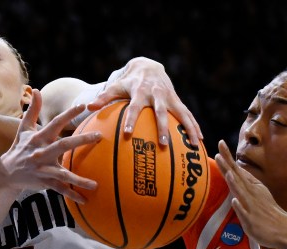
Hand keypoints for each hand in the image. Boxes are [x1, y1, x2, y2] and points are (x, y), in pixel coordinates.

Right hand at [0, 89, 101, 203]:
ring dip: (79, 179)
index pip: (56, 123)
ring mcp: (43, 169)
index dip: (69, 113)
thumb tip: (36, 90)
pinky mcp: (44, 182)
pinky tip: (85, 199)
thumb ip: (33, 110)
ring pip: (63, 174)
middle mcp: (42, 152)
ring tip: (95, 184)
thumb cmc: (20, 148)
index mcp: (39, 138)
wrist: (7, 172)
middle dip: (82, 140)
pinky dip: (72, 195)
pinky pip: (60, 189)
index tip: (83, 105)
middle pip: (64, 145)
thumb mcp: (24, 129)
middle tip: (99, 136)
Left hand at [87, 57, 202, 145]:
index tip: (128, 133)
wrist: (149, 67)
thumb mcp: (116, 87)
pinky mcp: (178, 101)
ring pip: (180, 114)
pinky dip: (194, 126)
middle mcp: (157, 95)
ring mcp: (170, 98)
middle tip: (162, 142)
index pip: (134, 107)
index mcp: (140, 93)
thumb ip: (103, 98)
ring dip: (187, 128)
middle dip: (162, 127)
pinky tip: (199, 140)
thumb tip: (87, 108)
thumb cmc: (129, 82)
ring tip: (192, 143)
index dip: (131, 119)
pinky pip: (188, 115)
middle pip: (160, 112)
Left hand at [214, 140, 286, 248]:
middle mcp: (251, 193)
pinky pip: (245, 213)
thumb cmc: (267, 212)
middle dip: (228, 162)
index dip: (228, 158)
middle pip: (237, 176)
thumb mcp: (256, 193)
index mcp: (252, 187)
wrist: (283, 230)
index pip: (237, 170)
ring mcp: (252, 206)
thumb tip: (234, 171)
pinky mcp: (251, 220)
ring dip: (234, 182)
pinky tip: (235, 201)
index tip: (220, 143)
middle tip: (220, 147)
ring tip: (228, 171)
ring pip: (241, 192)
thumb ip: (244, 183)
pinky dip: (240, 207)